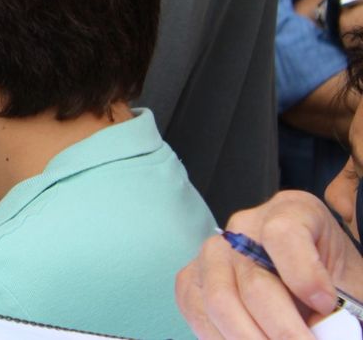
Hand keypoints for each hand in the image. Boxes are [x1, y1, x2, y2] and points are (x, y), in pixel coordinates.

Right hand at [176, 190, 362, 337]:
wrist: (309, 288)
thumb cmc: (332, 285)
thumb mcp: (348, 286)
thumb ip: (342, 307)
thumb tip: (329, 331)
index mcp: (293, 212)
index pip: (283, 233)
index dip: (304, 274)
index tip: (326, 306)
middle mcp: (245, 227)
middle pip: (254, 281)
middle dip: (283, 330)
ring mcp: (213, 252)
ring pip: (221, 301)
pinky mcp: (192, 279)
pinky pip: (197, 312)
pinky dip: (222, 339)